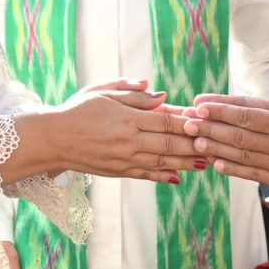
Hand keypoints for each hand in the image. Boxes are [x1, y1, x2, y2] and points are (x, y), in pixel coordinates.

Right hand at [14, 82, 199, 183]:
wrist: (53, 139)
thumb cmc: (78, 109)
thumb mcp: (103, 92)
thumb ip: (133, 93)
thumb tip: (163, 95)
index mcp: (125, 118)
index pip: (164, 121)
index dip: (187, 122)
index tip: (205, 121)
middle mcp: (127, 141)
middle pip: (169, 144)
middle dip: (195, 145)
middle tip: (215, 144)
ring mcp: (123, 159)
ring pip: (162, 162)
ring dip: (187, 163)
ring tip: (207, 162)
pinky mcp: (118, 172)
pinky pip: (146, 174)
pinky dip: (164, 176)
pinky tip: (180, 176)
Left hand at [186, 63, 268, 206]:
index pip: (247, 115)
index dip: (221, 110)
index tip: (201, 105)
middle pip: (237, 135)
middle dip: (209, 128)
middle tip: (185, 123)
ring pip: (241, 155)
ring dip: (215, 148)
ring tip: (193, 142)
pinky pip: (253, 175)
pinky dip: (233, 170)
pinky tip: (217, 165)